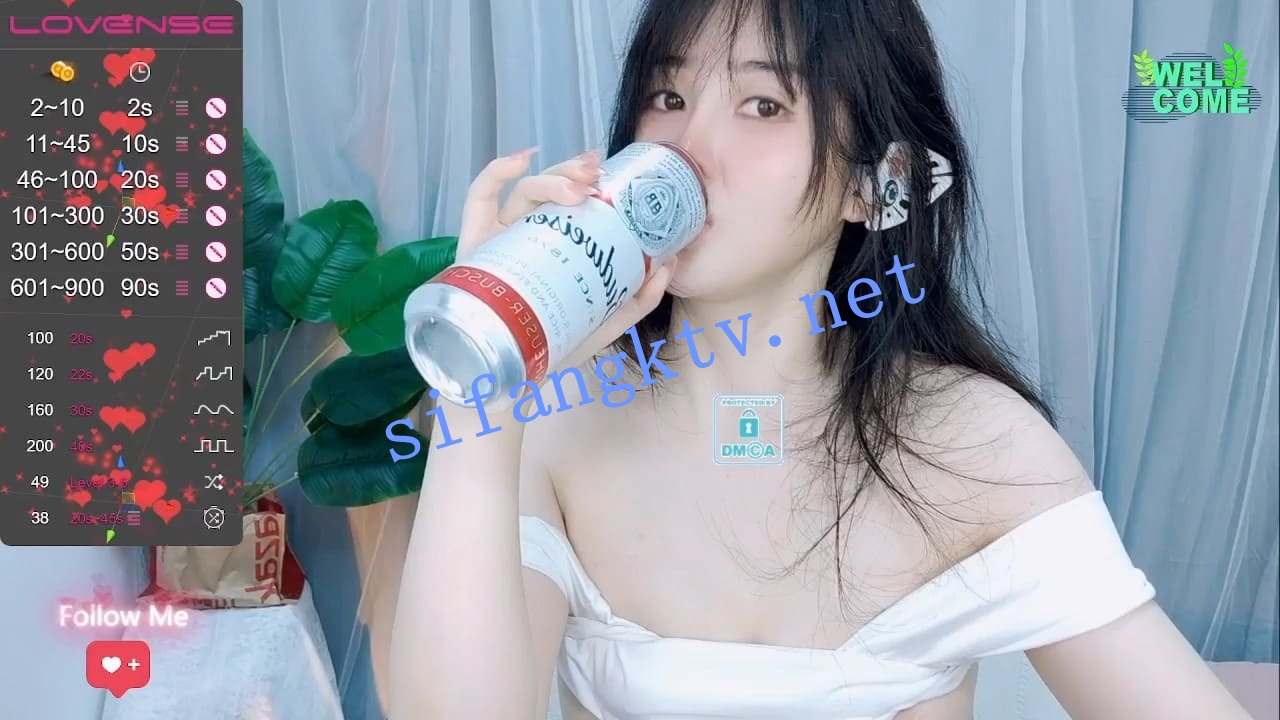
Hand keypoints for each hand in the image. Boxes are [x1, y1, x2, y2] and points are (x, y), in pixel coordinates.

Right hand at [457, 147, 677, 372]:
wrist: (513, 377)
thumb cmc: (557, 343)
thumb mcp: (608, 322)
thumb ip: (639, 297)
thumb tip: (669, 263)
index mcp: (558, 241)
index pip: (572, 198)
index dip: (590, 179)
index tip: (611, 175)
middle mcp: (529, 232)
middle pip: (550, 187)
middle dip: (573, 172)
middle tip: (595, 178)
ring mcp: (499, 235)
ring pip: (523, 190)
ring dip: (551, 178)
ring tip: (576, 188)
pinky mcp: (473, 243)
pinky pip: (479, 197)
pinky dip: (497, 171)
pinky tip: (521, 162)